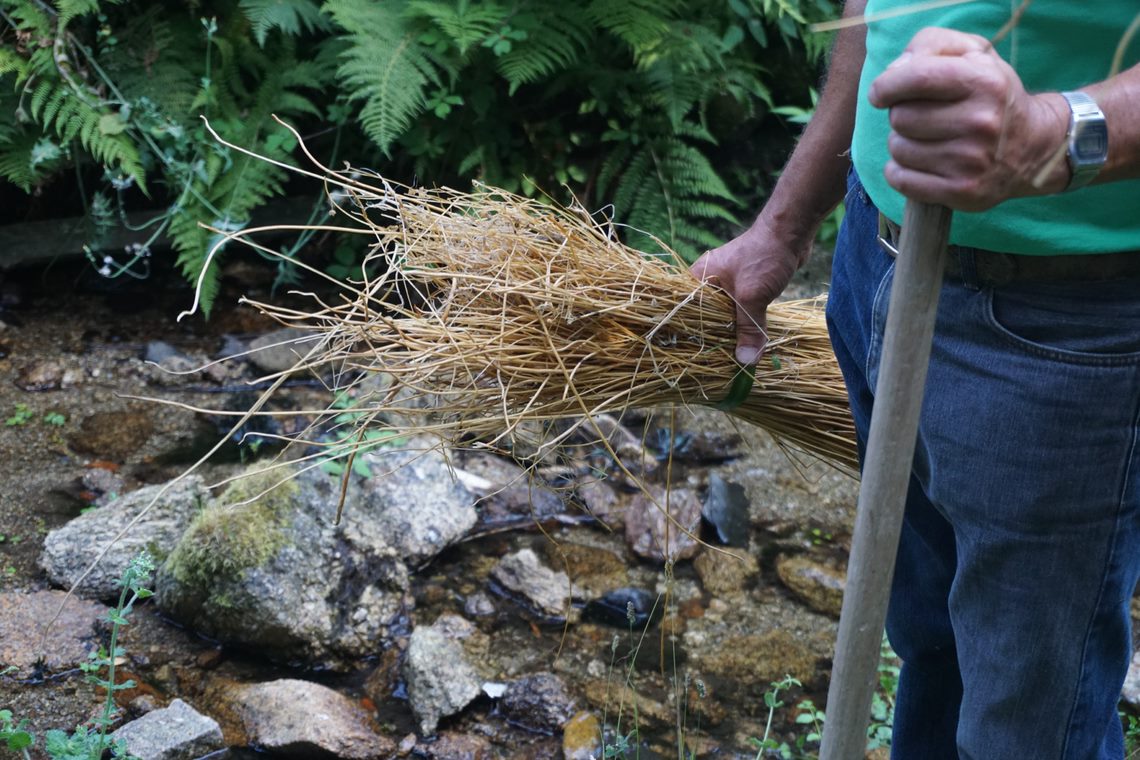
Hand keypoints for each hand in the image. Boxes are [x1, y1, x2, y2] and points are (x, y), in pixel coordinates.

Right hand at [690, 218, 807, 364]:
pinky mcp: (744, 286)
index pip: (685, 309)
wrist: (791, 232)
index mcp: (699, 277)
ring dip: (731, 332)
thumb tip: (746, 361)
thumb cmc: (764, 256)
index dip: (688, 332)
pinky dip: (744, 324)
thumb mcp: (753, 296)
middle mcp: (709, 280)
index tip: (691, 356)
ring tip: (730, 358)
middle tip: (714, 364)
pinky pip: (739, 311)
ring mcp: (727, 283)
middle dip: (712, 338)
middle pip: (705, 316)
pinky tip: (747, 341)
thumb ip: (749, 328)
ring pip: (725, 315)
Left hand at [868, 27, 1069, 210]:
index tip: (880, 94)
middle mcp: (980, 122)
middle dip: (901, 115)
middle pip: (901, 117)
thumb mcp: (973, 53)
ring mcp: (971, 161)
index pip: (916, 78)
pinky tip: (918, 164)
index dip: (886, 85)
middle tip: (923, 117)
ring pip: (898, 150)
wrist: (1035, 145)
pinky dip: (899, 172)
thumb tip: (893, 71)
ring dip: (902, 144)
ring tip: (927, 139)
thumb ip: (931, 45)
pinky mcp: (962, 192)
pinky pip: (902, 180)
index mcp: (984, 82)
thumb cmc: (991, 95)